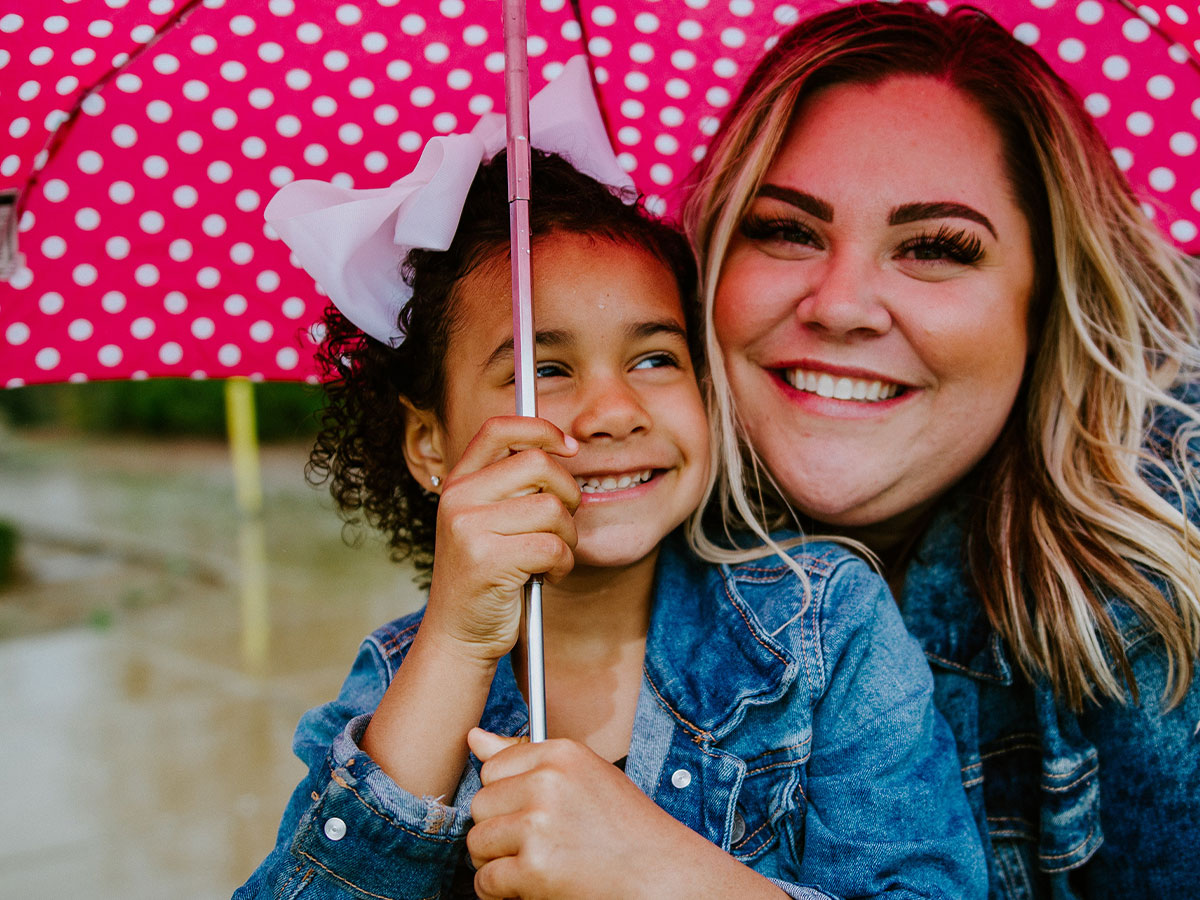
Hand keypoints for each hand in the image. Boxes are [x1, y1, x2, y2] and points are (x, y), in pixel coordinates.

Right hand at [425, 417, 580, 662]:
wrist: (459, 634)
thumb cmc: (486, 576)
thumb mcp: (486, 521)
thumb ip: (510, 486)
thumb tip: (562, 449)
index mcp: (459, 482)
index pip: (499, 428)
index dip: (540, 429)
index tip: (569, 447)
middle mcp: (459, 498)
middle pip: (538, 465)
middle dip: (568, 494)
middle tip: (564, 521)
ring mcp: (470, 529)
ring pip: (552, 509)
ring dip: (568, 537)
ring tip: (552, 557)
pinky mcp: (488, 561)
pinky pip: (553, 546)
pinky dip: (563, 564)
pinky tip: (548, 576)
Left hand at [465, 729, 699, 899]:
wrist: (663, 876)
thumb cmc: (626, 829)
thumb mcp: (582, 778)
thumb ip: (527, 758)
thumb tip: (474, 737)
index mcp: (561, 755)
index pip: (494, 767)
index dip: (507, 797)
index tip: (530, 812)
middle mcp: (548, 782)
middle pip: (481, 804)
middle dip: (498, 830)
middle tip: (533, 845)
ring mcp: (539, 824)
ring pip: (477, 842)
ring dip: (496, 862)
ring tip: (531, 866)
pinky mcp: (535, 867)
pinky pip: (486, 880)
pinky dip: (499, 893)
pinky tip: (527, 888)